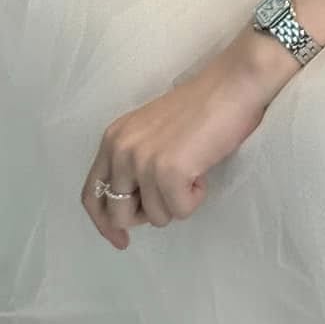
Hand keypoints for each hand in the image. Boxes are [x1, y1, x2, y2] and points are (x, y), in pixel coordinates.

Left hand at [81, 43, 279, 249]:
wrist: (233, 83)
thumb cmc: (201, 105)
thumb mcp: (150, 132)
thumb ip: (133, 162)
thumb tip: (134, 207)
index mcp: (113, 138)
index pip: (91, 194)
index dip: (104, 223)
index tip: (122, 240)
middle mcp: (121, 150)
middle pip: (119, 214)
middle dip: (148, 213)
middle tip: (172, 194)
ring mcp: (143, 161)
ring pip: (155, 217)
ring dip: (178, 201)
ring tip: (193, 168)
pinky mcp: (169, 172)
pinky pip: (181, 211)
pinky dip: (196, 197)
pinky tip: (203, 170)